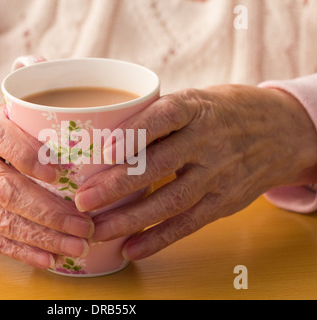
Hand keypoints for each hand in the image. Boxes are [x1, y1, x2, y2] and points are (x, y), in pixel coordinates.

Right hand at [0, 94, 92, 268]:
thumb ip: (18, 120)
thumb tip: (69, 134)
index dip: (28, 155)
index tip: (59, 172)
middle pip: (6, 189)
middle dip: (48, 212)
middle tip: (83, 225)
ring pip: (0, 219)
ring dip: (41, 237)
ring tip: (75, 246)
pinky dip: (19, 250)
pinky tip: (47, 258)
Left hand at [74, 85, 316, 260]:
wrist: (282, 130)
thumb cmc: (225, 112)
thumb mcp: (197, 99)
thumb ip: (159, 117)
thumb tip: (104, 135)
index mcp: (197, 108)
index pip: (164, 117)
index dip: (134, 134)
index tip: (103, 152)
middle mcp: (208, 141)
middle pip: (158, 165)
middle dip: (117, 185)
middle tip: (83, 200)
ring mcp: (218, 174)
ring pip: (171, 201)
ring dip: (131, 220)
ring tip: (98, 230)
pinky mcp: (224, 202)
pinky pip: (188, 224)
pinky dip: (158, 239)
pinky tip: (131, 248)